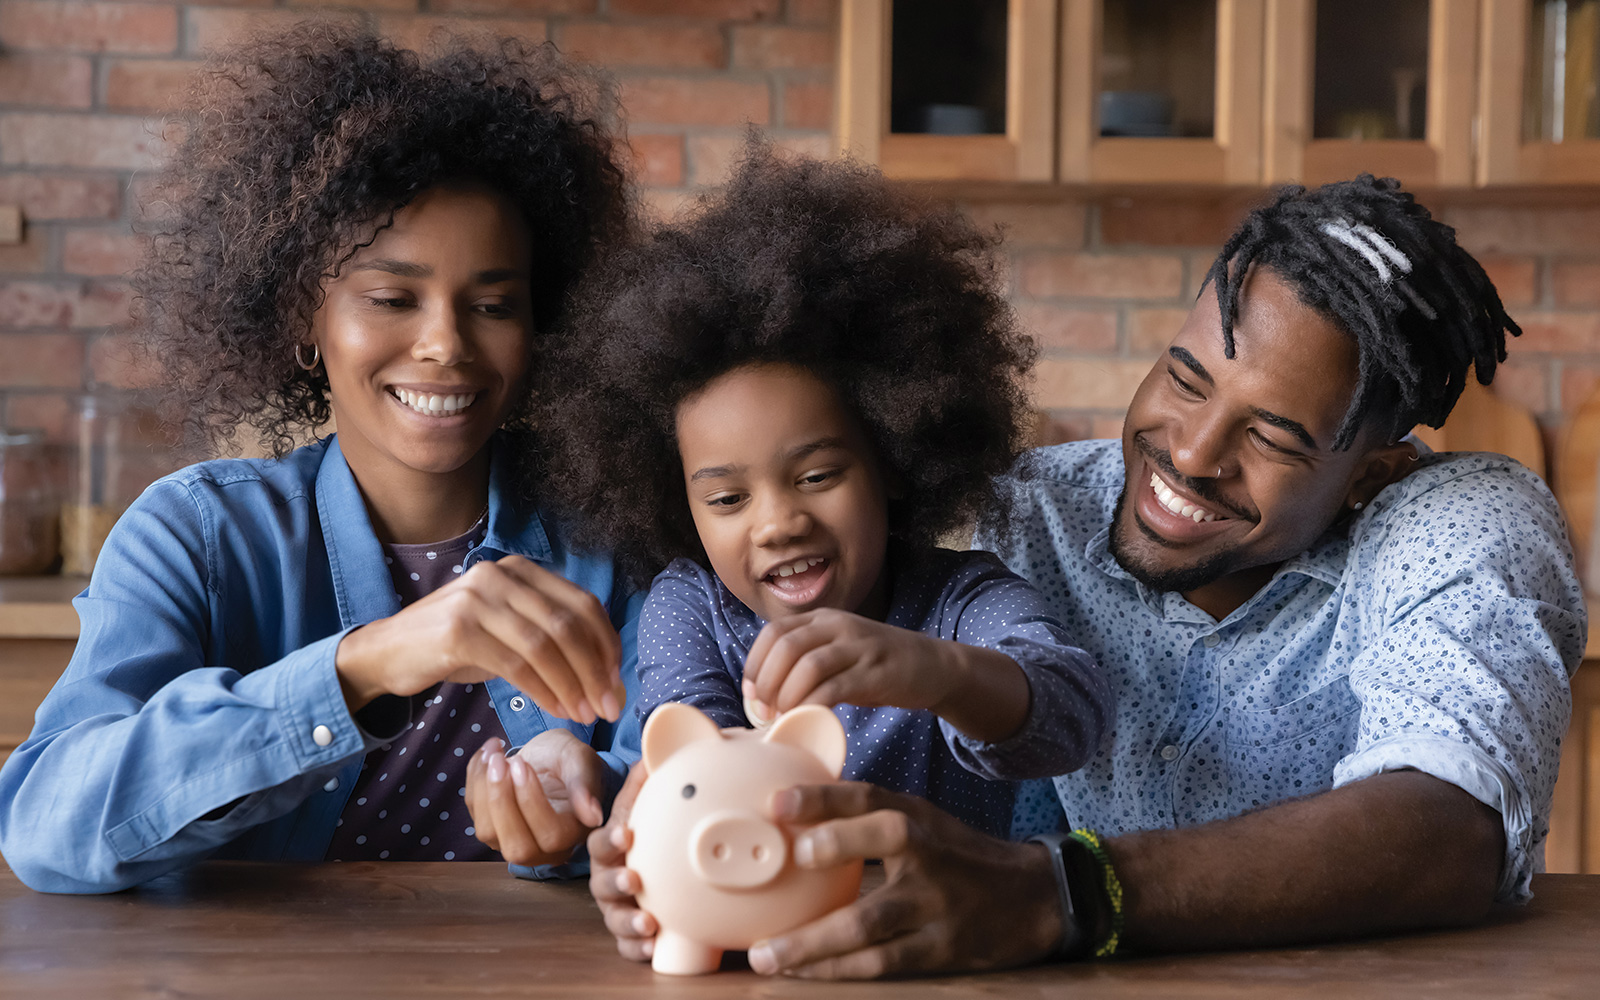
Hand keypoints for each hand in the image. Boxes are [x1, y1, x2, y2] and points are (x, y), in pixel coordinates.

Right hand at [334, 554, 623, 723]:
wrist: (386, 652)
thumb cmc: (455, 646)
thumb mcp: (507, 631)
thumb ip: (551, 639)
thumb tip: (605, 675)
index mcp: (520, 570)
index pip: (582, 604)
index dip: (606, 645)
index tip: (616, 681)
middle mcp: (500, 575)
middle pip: (568, 624)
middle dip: (596, 670)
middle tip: (609, 707)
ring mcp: (478, 599)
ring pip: (546, 645)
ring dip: (573, 685)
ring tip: (585, 714)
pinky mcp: (459, 630)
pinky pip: (517, 665)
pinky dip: (544, 690)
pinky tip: (555, 710)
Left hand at [464, 730, 606, 866]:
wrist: (549, 756)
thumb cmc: (569, 759)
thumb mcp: (582, 761)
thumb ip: (585, 785)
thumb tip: (592, 816)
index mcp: (573, 834)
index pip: (551, 835)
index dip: (531, 802)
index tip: (521, 763)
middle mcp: (544, 848)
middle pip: (517, 847)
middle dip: (502, 802)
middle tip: (500, 761)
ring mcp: (513, 840)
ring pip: (488, 833)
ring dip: (484, 790)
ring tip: (494, 754)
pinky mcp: (491, 828)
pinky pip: (473, 812)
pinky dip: (474, 780)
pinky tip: (487, 754)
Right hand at [586, 763, 656, 961]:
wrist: (637, 853)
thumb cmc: (639, 826)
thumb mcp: (639, 802)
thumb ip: (643, 781)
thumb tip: (653, 751)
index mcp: (608, 845)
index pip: (602, 841)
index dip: (612, 838)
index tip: (627, 834)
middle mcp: (606, 876)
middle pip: (602, 883)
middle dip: (617, 882)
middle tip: (635, 880)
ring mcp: (616, 905)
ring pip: (614, 917)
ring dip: (629, 920)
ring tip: (649, 923)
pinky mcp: (629, 930)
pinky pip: (627, 945)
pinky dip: (638, 948)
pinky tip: (654, 949)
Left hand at [742, 609, 952, 718]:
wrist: (933, 665)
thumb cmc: (876, 666)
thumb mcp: (838, 651)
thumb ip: (804, 661)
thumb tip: (761, 692)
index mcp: (823, 619)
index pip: (773, 632)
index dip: (754, 663)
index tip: (751, 694)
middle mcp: (838, 626)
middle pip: (785, 646)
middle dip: (766, 682)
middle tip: (763, 711)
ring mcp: (859, 647)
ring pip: (807, 666)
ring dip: (786, 696)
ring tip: (782, 718)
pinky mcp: (876, 672)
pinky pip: (834, 688)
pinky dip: (813, 706)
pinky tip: (809, 719)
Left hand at [746, 782, 1060, 978]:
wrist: (1034, 899)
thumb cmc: (957, 858)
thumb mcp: (923, 823)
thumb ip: (867, 818)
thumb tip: (790, 818)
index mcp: (918, 818)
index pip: (869, 797)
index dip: (825, 795)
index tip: (778, 801)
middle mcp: (929, 854)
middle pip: (884, 840)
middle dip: (835, 845)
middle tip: (788, 857)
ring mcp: (937, 904)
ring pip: (871, 922)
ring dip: (813, 942)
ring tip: (765, 955)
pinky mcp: (940, 950)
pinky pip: (882, 963)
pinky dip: (838, 969)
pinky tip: (801, 973)